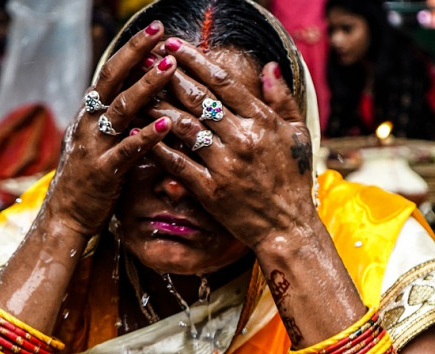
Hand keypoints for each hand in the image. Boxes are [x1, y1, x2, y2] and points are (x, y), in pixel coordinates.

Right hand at [44, 22, 176, 237]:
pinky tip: (166, 126)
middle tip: (160, 32)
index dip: (132, 50)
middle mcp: (89, 123)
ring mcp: (94, 146)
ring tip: (170, 67)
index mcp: (90, 113)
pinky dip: (146, 137)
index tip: (155, 30)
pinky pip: (126, 151)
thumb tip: (145, 91)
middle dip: (136, 53)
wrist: (66, 217)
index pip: (110, 72)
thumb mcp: (101, 140)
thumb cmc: (91, 178)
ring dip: (146, 86)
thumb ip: (118, 118)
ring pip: (121, 109)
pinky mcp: (103, 172)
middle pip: (112, 79)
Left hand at [143, 38, 317, 248]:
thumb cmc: (293, 179)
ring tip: (137, 92)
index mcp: (262, 122)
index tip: (174, 46)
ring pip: (183, 127)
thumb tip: (269, 66)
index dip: (195, 62)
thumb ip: (282, 99)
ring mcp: (225, 165)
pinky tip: (140, 132)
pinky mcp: (210, 190)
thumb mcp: (297, 134)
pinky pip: (177, 162)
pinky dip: (157, 146)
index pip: (223, 83)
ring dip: (157, 106)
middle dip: (170, 76)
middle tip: (147, 60)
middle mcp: (242, 139)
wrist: (288, 226)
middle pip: (198, 99)